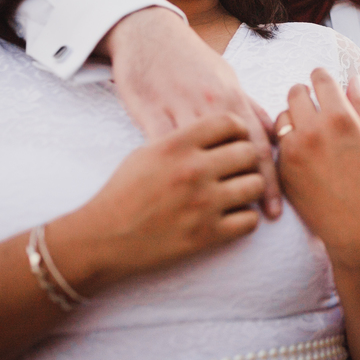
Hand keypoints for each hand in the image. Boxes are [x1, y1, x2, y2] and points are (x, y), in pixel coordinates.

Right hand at [53, 113, 263, 292]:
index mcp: (176, 144)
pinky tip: (231, 217)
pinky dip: (245, 219)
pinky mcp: (207, 234)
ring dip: (250, 189)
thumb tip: (217, 130)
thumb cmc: (124, 192)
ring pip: (256, 185)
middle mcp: (193, 169)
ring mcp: (202, 203)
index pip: (229, 122)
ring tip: (237, 193)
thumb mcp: (148, 152)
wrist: (103, 237)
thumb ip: (184, 138)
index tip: (234, 141)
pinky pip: (250, 220)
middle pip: (249, 152)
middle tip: (237, 170)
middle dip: (246, 160)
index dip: (237, 130)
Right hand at [101, 6, 281, 218]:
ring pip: (203, 160)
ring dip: (213, 190)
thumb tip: (275, 130)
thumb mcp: (224, 78)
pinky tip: (181, 200)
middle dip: (246, 190)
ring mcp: (178, 112)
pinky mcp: (148, 115)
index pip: (257, 146)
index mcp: (230, 99)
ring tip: (218, 216)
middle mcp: (210, 108)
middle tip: (251, 217)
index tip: (276, 210)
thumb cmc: (189, 60)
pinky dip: (175, 178)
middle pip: (236, 159)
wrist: (147, 34)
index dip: (270, 180)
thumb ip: (248, 108)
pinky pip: (165, 153)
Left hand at [276, 70, 359, 260]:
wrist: (358, 228)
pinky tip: (304, 155)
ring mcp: (294, 150)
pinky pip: (277, 144)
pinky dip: (287, 143)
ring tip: (308, 132)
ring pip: (282, 116)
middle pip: (295, 92)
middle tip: (314, 106)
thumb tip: (353, 79)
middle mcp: (314, 129)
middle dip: (305, 94)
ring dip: (293, 118)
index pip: (320, 78)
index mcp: (341, 118)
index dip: (322, 77)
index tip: (323, 84)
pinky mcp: (281, 169)